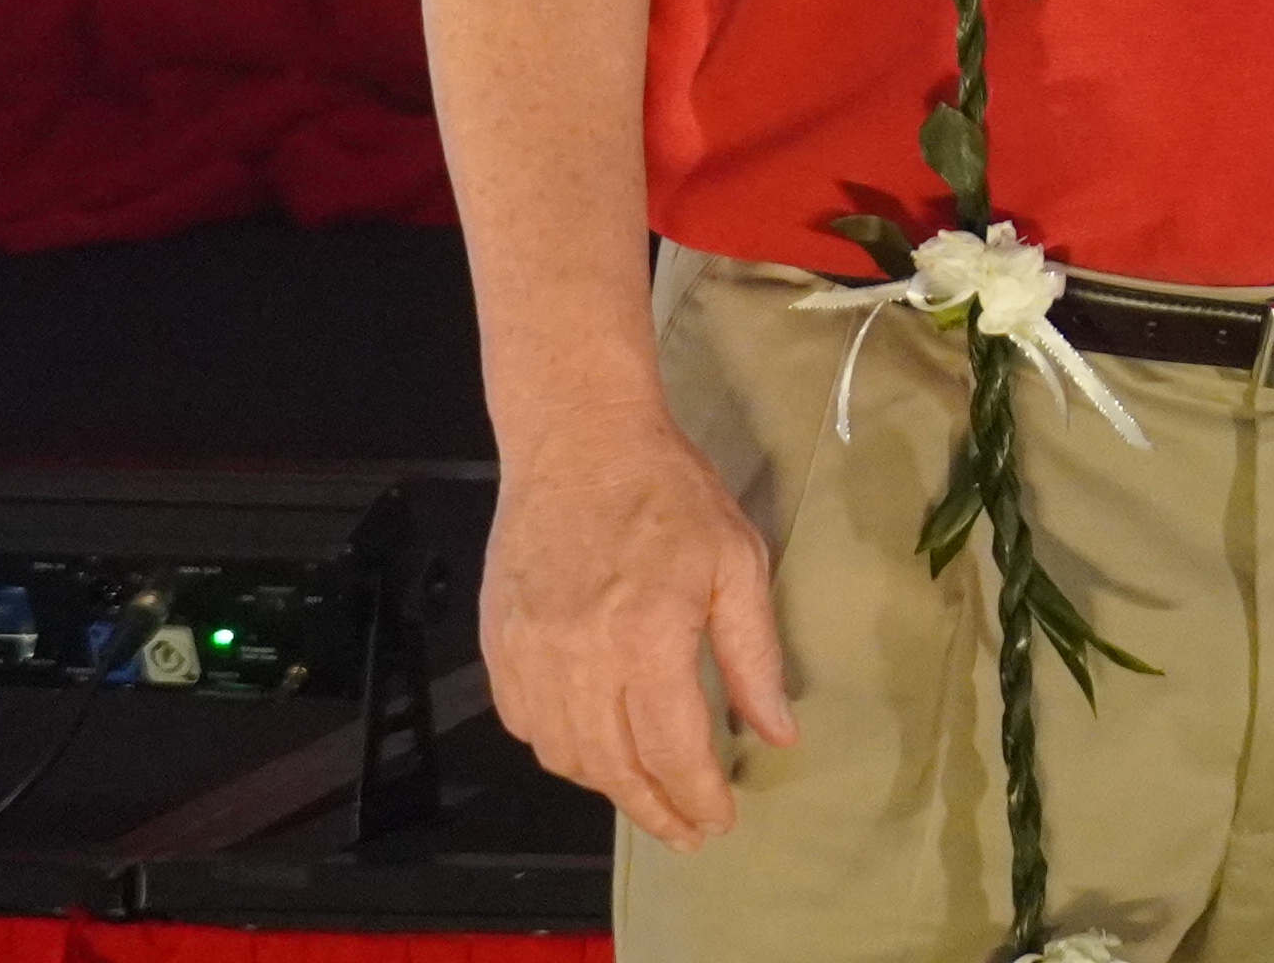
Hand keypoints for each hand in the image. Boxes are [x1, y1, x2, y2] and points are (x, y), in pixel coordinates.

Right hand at [478, 410, 793, 848]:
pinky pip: (526, 725)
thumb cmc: (670, 494)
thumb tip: (776, 733)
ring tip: (650, 798)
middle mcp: (578, 657)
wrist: (577, 441)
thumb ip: (753, 656)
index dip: (697, 794)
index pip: (671, 748)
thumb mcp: (736, 562)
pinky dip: (563, 752)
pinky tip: (594, 753)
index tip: (721, 820)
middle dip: (655, 809)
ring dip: (609, 787)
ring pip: (565, 755)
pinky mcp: (497, 645)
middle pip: (614, 766)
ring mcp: (528, 654)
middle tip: (689, 831)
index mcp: (645, 635)